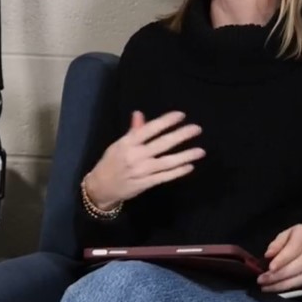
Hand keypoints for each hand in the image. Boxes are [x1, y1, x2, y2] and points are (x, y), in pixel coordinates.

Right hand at [83, 111, 205, 208]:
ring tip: (200, 151)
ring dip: (185, 156)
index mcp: (127, 143)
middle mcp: (136, 156)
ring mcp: (142, 171)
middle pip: (162, 144)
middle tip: (197, 129)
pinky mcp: (146, 184)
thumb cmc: (111, 163)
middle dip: (181, 135)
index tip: (181, 115)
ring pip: (167, 162)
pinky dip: (178, 172)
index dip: (166, 121)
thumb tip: (139, 114)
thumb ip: (132, 132)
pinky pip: (165, 177)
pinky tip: (189, 166)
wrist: (101, 187)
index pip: (149, 129)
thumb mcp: (118, 145)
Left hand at [258, 224, 301, 292]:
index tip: (269, 268)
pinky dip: (289, 287)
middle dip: (277, 276)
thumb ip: (277, 243)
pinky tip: (277, 288)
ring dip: (282, 285)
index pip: (292, 250)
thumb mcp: (289, 233)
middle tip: (261, 281)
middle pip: (296, 266)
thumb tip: (267, 255)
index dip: (281, 260)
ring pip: (301, 278)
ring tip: (266, 287)